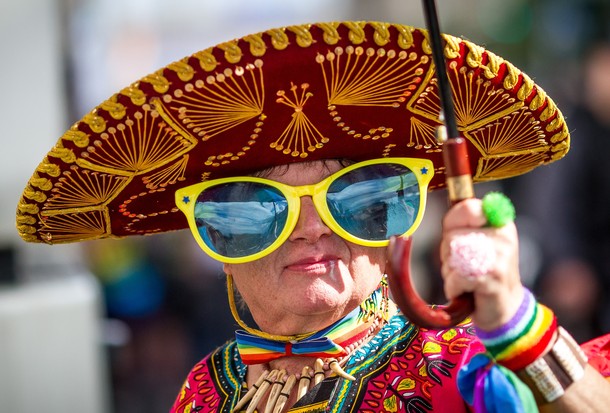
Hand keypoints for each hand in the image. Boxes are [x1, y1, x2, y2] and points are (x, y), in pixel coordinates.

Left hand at [439, 198, 523, 330]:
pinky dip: (454, 288)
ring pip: (451, 258)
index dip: (452, 225)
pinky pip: (456, 278)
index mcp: (500, 223)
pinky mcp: (493, 279)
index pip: (467, 208)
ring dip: (450, 273)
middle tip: (464, 267)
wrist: (503, 307)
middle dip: (448, 255)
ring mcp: (500, 257)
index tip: (458, 239)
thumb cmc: (480, 271)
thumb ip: (462, 224)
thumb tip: (456, 201)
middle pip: (451, 237)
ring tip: (467, 279)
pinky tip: (468, 292)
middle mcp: (503, 236)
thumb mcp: (474, 242)